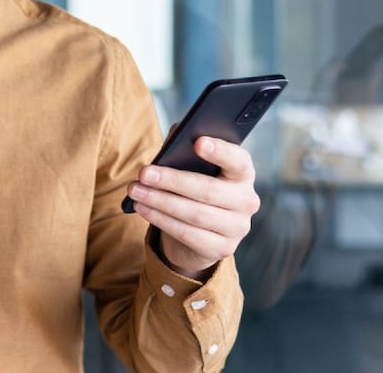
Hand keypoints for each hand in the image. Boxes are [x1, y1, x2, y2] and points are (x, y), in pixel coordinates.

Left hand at [126, 136, 260, 278]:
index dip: (220, 151)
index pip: (239, 160)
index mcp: (243, 174)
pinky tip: (142, 208)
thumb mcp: (192, 167)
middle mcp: (247, 201)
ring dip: (160, 201)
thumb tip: (177, 133)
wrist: (200, 233)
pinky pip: (187, 233)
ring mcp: (237, 228)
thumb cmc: (194, 188)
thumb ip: (186, 147)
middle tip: (144, 173)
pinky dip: (160, 219)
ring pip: (195, 214)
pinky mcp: (222, 248)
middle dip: (172, 181)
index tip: (198, 142)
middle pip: (208, 190)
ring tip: (135, 190)